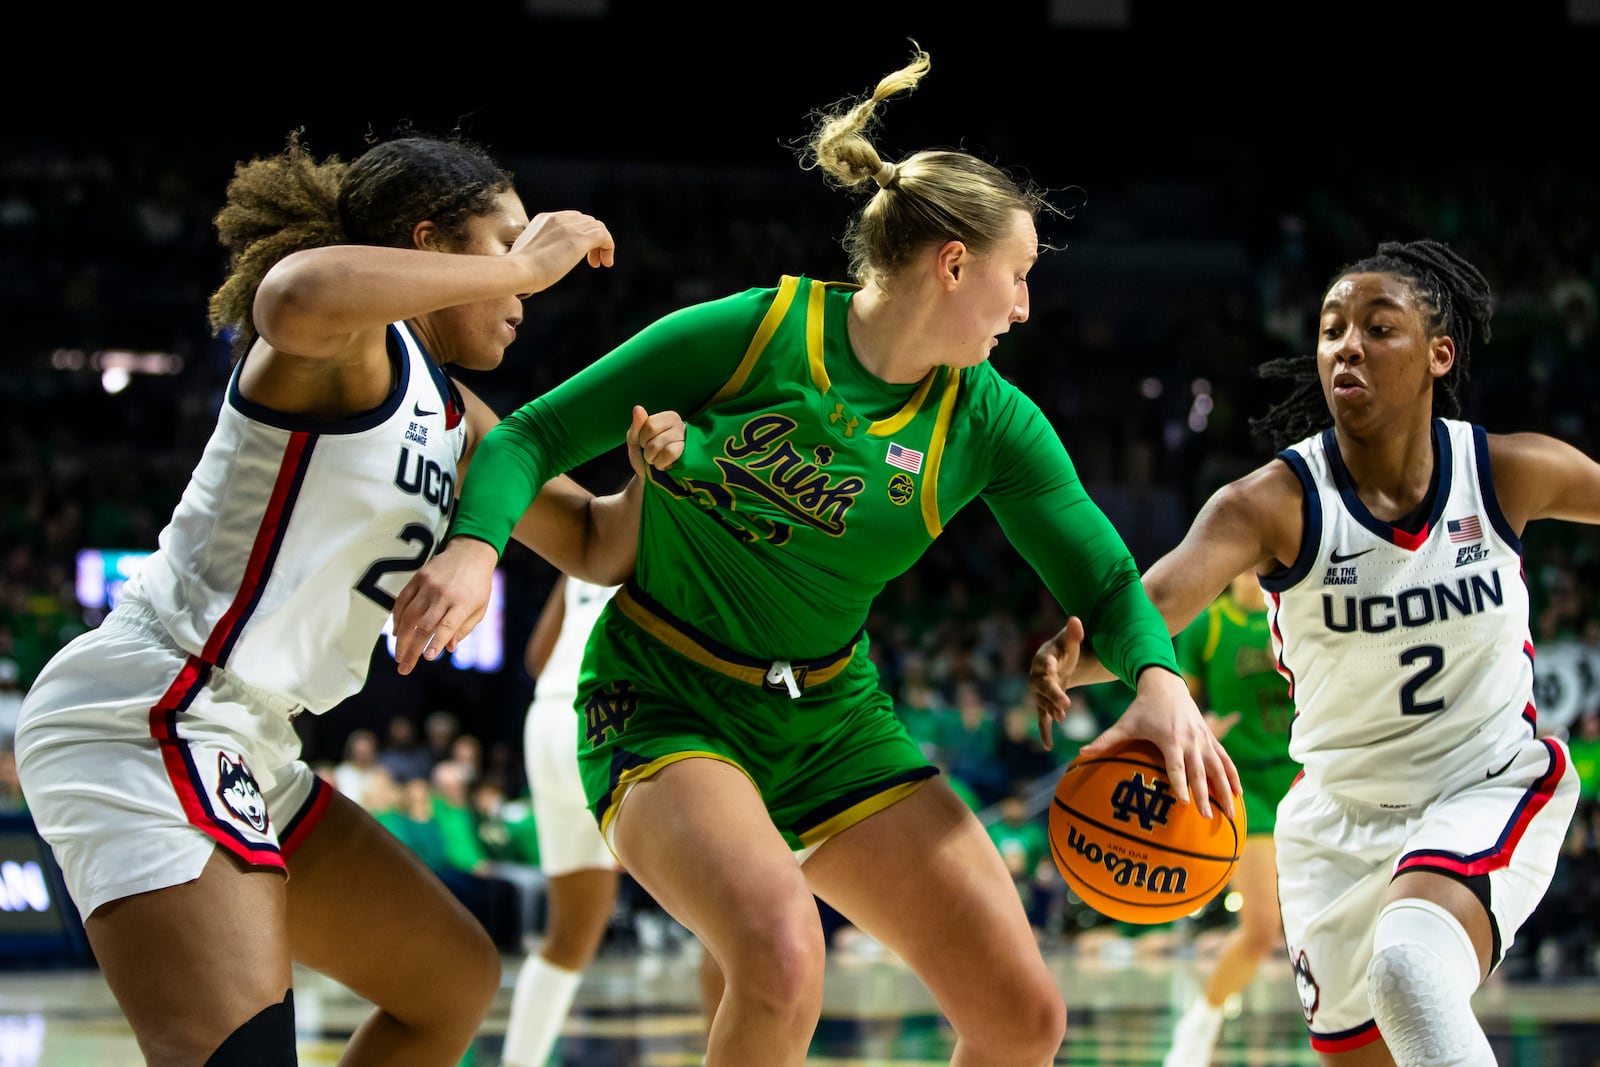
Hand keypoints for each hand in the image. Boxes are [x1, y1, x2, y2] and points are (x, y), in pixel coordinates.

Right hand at [390, 536, 499, 673]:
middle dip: (412, 650)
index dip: (436, 642)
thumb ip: (464, 629)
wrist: (471, 552)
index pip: (447, 627)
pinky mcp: (418, 578)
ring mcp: (429, 585)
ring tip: (399, 655)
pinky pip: (403, 600)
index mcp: (463, 604)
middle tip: (404, 667)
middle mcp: (444, 595)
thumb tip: (449, 649)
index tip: (427, 658)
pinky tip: (396, 632)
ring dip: (402, 638)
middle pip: (424, 626)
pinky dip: (397, 618)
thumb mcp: (480, 608)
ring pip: (409, 615)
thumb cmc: (478, 584)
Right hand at [512, 210, 615, 294]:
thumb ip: (539, 250)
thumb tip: (540, 262)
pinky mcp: (578, 240)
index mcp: (544, 219)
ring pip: (597, 226)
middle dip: (592, 240)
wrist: (517, 270)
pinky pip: (603, 235)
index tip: (578, 255)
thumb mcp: (529, 254)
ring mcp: (569, 227)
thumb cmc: (519, 270)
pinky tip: (606, 262)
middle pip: (586, 221)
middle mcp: (558, 218)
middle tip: (592, 262)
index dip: (580, 234)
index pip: (572, 219)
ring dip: (602, 245)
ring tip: (600, 263)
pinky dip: (609, 247)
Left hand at [627, 405, 684, 477]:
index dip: (642, 438)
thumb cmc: (642, 455)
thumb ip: (636, 425)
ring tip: (658, 459)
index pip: (649, 423)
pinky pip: (670, 454)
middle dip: (647, 449)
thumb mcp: (634, 439)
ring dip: (653, 458)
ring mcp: (686, 438)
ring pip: (662, 445)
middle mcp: (679, 423)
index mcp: (667, 417)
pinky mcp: (689, 452)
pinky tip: (665, 464)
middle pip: (653, 432)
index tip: (644, 444)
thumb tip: (638, 408)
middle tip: (651, 454)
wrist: (649, 477)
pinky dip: (662, 463)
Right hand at [1029, 616, 1084, 750]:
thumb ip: (1073, 632)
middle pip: (1044, 687)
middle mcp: (1037, 676)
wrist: (1057, 662)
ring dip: (1052, 710)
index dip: (1048, 667)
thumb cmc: (1064, 649)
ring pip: (1044, 702)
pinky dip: (1044, 731)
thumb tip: (1075, 619)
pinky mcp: (1043, 704)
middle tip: (1065, 704)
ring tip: (1062, 716)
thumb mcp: (1070, 640)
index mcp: (1043, 659)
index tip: (1052, 671)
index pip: (1045, 664)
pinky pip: (1042, 719)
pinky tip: (1048, 746)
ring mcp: (1039, 692)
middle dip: (1053, 695)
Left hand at [1077, 667, 1241, 819]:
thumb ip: (1105, 740)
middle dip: (1204, 795)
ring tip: (1230, 813)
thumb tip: (1081, 753)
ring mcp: (1203, 739)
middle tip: (1208, 818)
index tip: (1183, 803)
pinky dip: (1233, 776)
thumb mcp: (1124, 722)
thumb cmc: (1142, 707)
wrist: (1167, 684)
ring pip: (1218, 768)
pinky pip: (1225, 759)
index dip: (1180, 784)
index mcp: (1169, 738)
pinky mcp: (1210, 738)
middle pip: (1199, 771)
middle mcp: (1190, 739)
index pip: (1176, 766)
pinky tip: (1238, 794)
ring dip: (1225, 790)